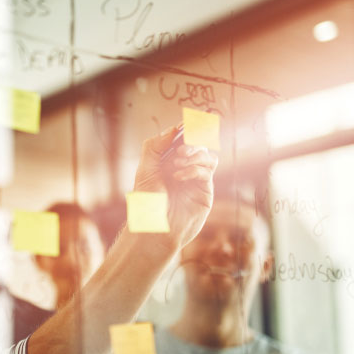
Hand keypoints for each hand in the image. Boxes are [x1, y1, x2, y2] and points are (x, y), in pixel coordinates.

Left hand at [133, 126, 217, 247]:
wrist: (155, 227)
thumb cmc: (147, 202)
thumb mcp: (145, 170)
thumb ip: (155, 147)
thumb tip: (173, 129)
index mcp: (168, 161)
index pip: (181, 139)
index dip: (185, 130)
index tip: (184, 126)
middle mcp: (183, 168)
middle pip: (198, 144)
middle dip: (191, 142)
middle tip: (180, 151)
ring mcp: (195, 179)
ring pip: (207, 156)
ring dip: (194, 155)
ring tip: (177, 165)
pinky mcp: (205, 190)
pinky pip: (208, 171)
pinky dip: (195, 169)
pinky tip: (179, 177)